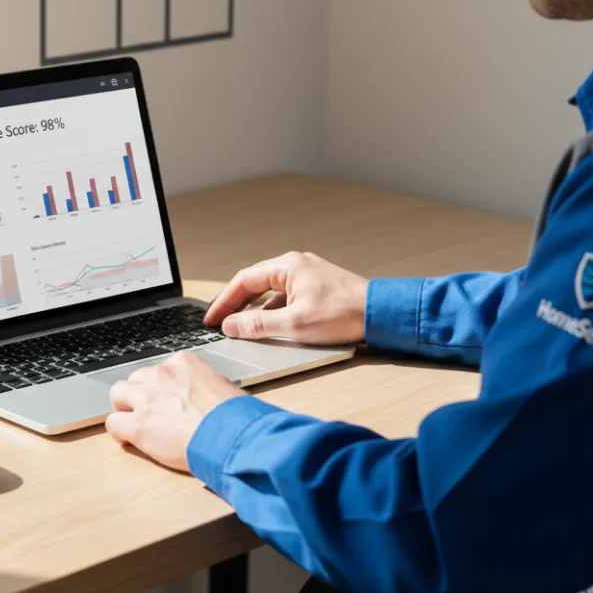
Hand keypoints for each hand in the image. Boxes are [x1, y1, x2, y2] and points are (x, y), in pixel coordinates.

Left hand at [105, 351, 245, 472]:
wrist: (234, 436)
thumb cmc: (237, 417)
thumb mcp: (222, 387)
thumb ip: (203, 386)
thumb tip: (200, 398)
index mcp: (183, 363)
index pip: (160, 369)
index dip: (160, 388)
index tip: (167, 400)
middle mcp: (162, 375)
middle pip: (136, 379)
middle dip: (140, 395)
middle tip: (152, 413)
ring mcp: (147, 398)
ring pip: (118, 395)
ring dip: (125, 409)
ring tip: (137, 425)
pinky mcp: (138, 424)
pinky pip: (113, 423)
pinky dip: (120, 433)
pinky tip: (129, 440)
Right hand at [204, 251, 368, 344]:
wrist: (381, 314)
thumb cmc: (344, 314)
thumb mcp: (294, 324)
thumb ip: (258, 325)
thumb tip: (231, 325)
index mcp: (287, 266)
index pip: (243, 281)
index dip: (223, 302)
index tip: (211, 318)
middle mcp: (296, 265)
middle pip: (254, 284)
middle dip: (235, 304)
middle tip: (219, 322)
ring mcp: (307, 275)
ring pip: (270, 291)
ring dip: (254, 309)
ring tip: (240, 327)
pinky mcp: (317, 288)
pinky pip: (285, 297)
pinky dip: (272, 311)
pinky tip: (269, 326)